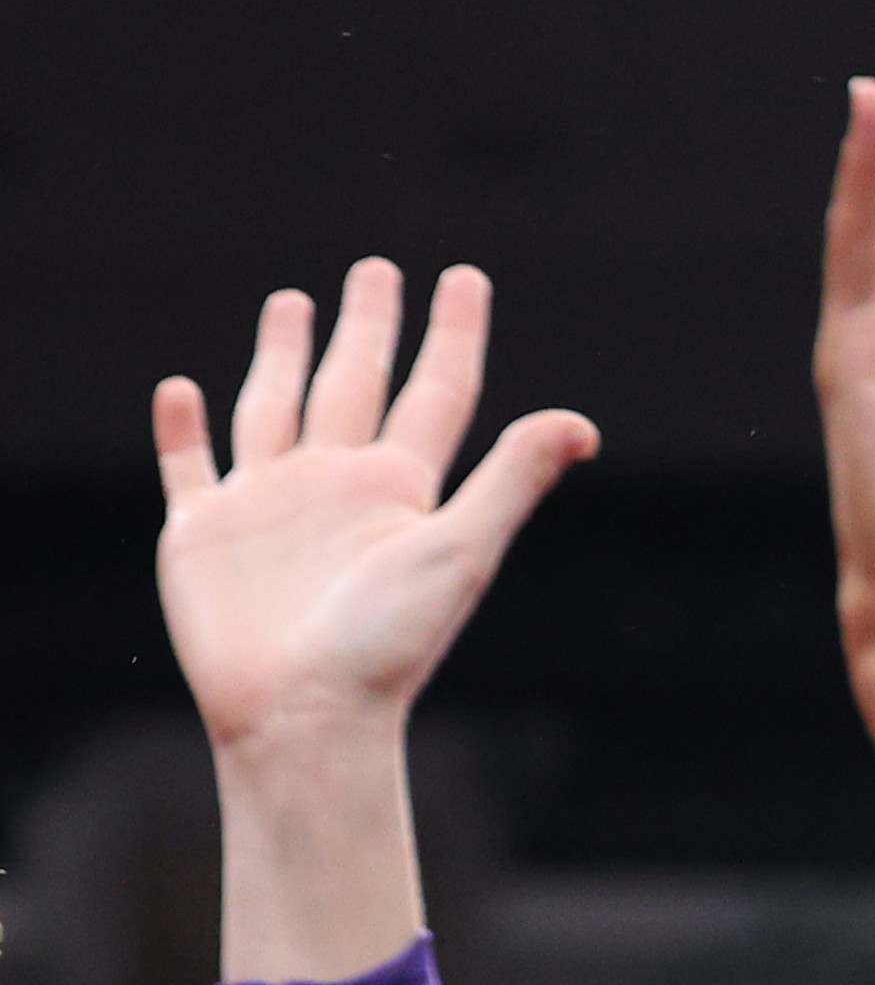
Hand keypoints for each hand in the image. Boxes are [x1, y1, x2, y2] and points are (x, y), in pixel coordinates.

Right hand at [153, 262, 594, 753]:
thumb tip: (582, 424)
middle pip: (356, 382)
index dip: (452, 332)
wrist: (305, 716)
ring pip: (275, 406)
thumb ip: (512, 480)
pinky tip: (184, 390)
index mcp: (402, 487)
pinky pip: (189, 466)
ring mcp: (268, 505)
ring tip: (293, 301)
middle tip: (377, 268)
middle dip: (367, 325)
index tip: (466, 277)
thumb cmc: (389, 644)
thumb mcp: (459, 551)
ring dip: (283, 355)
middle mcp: (337, 486)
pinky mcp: (202, 533)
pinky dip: (183, 428)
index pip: (438, 391)